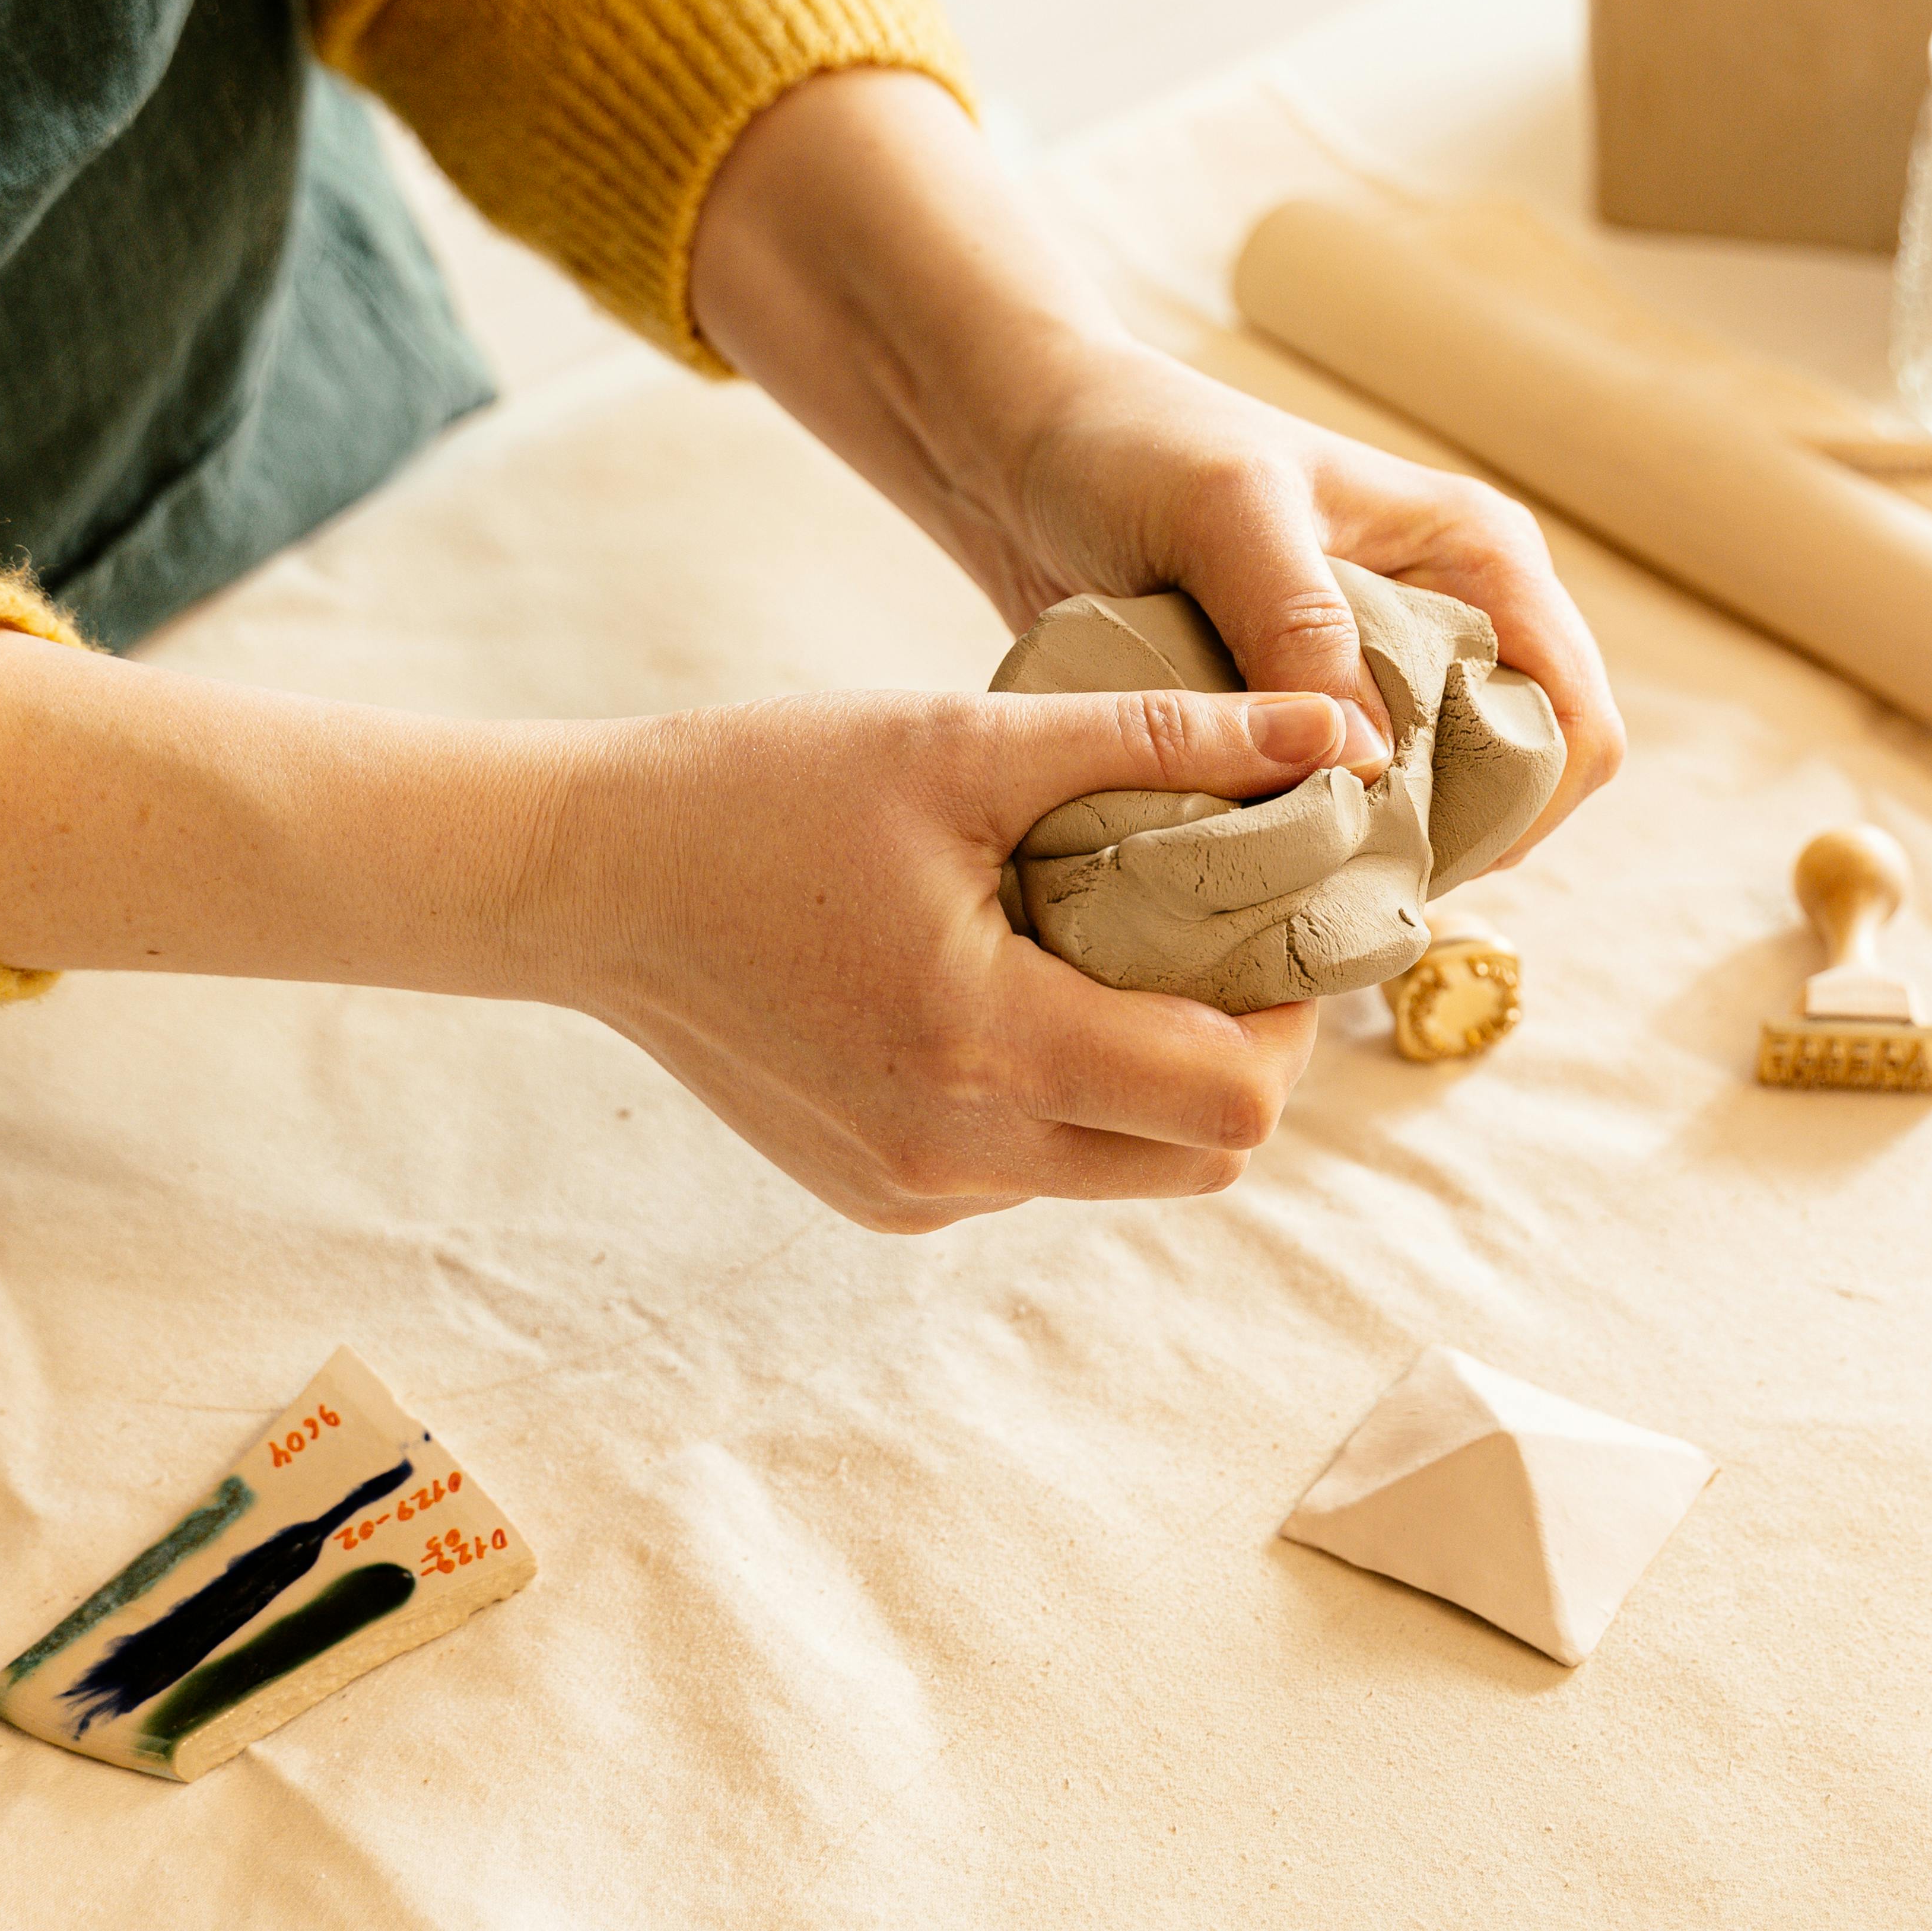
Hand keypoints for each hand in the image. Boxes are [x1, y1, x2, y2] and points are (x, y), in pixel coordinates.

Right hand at [0, 629, 1361, 1233]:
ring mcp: (916, 1192)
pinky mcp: (883, 1197)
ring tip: (1117, 955)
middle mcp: (959, 1154)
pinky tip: (1020, 994)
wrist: (588, 879)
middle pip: (1199, 1161)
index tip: (1275, 923)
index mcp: (988, 1047)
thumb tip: (1343, 733)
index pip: (1231, 1103)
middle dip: (1239, 1060)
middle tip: (1222, 943)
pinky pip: (1031, 1173)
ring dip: (1152, 1084)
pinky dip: (1062, 1099)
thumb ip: (1172, 741)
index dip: (1287, 1021)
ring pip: (1120, 1174)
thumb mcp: (972, 740)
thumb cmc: (769, 787)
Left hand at [1003, 351, 1622, 850]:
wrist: (1030, 445)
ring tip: (1289, 876)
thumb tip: (1369, 765)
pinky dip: (1318, 847)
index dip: (1523, 808)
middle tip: (1336, 878)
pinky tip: (1253, 862)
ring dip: (1377, 857)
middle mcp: (1452, 621)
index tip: (1412, 849)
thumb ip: (1299, 626)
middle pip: (1516, 789)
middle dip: (1447, 849)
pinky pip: (1354, 814)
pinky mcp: (1311, 715)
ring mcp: (1383, 675)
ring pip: (1437, 815)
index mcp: (1478, 559)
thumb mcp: (1224, 516)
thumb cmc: (1135, 446)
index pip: (1573, 721)